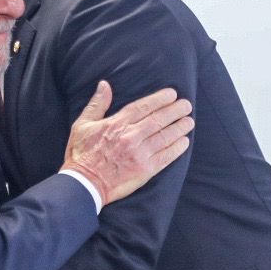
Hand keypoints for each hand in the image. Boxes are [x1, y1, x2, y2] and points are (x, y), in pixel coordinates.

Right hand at [62, 81, 192, 204]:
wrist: (83, 184)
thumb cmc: (81, 154)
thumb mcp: (82, 124)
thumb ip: (97, 104)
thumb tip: (104, 85)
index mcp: (117, 124)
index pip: (143, 107)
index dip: (160, 99)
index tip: (172, 94)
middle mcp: (131, 137)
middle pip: (158, 120)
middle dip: (175, 111)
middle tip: (187, 105)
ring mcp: (139, 154)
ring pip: (165, 137)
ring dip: (180, 128)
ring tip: (189, 121)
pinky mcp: (145, 170)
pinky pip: (166, 157)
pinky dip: (177, 149)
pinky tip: (184, 142)